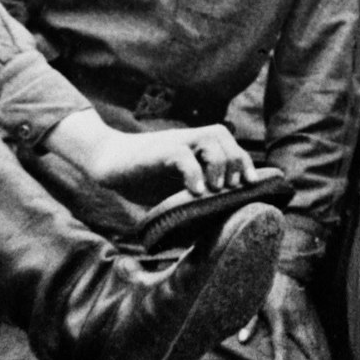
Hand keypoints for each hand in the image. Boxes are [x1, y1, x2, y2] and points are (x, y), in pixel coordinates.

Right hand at [44, 108, 254, 195]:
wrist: (108, 162)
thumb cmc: (142, 178)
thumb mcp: (172, 188)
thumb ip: (192, 196)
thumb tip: (212, 223)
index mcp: (195, 147)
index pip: (228, 143)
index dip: (243, 160)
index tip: (251, 183)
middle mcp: (188, 140)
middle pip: (223, 136)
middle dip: (234, 161)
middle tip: (231, 188)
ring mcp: (174, 142)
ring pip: (209, 137)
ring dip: (218, 163)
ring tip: (214, 189)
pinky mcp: (159, 151)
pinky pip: (182, 155)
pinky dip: (193, 172)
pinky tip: (195, 191)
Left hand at [238, 272, 320, 359]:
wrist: (290, 273)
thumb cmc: (269, 290)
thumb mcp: (256, 305)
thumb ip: (249, 323)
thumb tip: (241, 340)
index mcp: (279, 318)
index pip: (280, 342)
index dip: (281, 359)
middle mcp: (295, 321)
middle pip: (307, 346)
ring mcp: (306, 319)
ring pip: (316, 343)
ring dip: (320, 359)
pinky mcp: (312, 318)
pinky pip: (319, 337)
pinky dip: (323, 351)